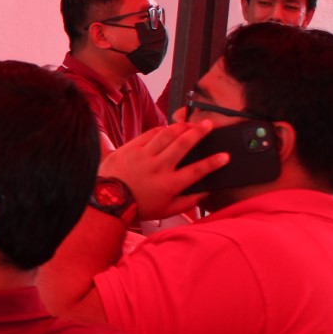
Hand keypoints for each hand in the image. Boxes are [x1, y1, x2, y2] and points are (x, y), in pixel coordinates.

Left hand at [100, 121, 228, 220]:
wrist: (107, 200)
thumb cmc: (138, 207)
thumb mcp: (166, 211)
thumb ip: (188, 202)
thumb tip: (206, 193)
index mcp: (170, 184)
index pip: (197, 170)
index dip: (213, 162)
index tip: (225, 156)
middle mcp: (159, 167)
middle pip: (184, 144)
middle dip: (199, 132)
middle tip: (209, 125)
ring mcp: (144, 156)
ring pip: (167, 135)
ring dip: (182, 126)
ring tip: (191, 123)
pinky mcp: (131, 148)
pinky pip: (149, 134)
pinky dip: (161, 129)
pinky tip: (169, 128)